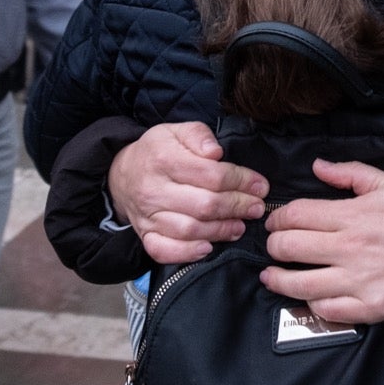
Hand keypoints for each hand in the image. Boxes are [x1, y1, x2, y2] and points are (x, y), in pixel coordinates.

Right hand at [108, 121, 269, 263]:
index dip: (241, 181)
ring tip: (240, 226)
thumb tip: (215, 152)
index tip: (261, 186)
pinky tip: (208, 248)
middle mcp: (154, 190)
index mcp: (164, 160)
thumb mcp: (176, 131)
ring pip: (190, 230)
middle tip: (256, 208)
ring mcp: (148, 216)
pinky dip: (187, 253)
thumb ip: (199, 135)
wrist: (122, 173)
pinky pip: (164, 251)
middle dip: (237, 207)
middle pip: (204, 205)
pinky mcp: (145, 235)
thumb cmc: (158, 151)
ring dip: (220, 231)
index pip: (211, 175)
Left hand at [261, 160, 383, 325]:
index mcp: (353, 215)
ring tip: (272, 276)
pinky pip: (327, 311)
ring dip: (277, 280)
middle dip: (272, 246)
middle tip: (274, 247)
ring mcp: (359, 281)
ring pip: (299, 284)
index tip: (274, 222)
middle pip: (288, 248)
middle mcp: (351, 248)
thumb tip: (316, 166)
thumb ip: (350, 173)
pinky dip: (311, 304)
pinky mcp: (371, 308)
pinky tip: (308, 296)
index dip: (276, 218)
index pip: (295, 214)